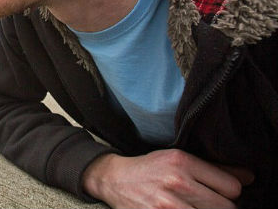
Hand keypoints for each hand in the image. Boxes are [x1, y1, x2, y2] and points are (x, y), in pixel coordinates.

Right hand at [82, 149, 253, 208]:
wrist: (114, 180)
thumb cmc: (149, 169)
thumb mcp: (177, 159)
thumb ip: (213, 168)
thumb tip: (248, 178)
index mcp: (182, 162)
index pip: (232, 187)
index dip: (229, 192)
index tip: (218, 192)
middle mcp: (177, 182)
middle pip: (226, 208)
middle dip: (220, 208)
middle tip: (205, 203)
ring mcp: (168, 205)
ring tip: (194, 207)